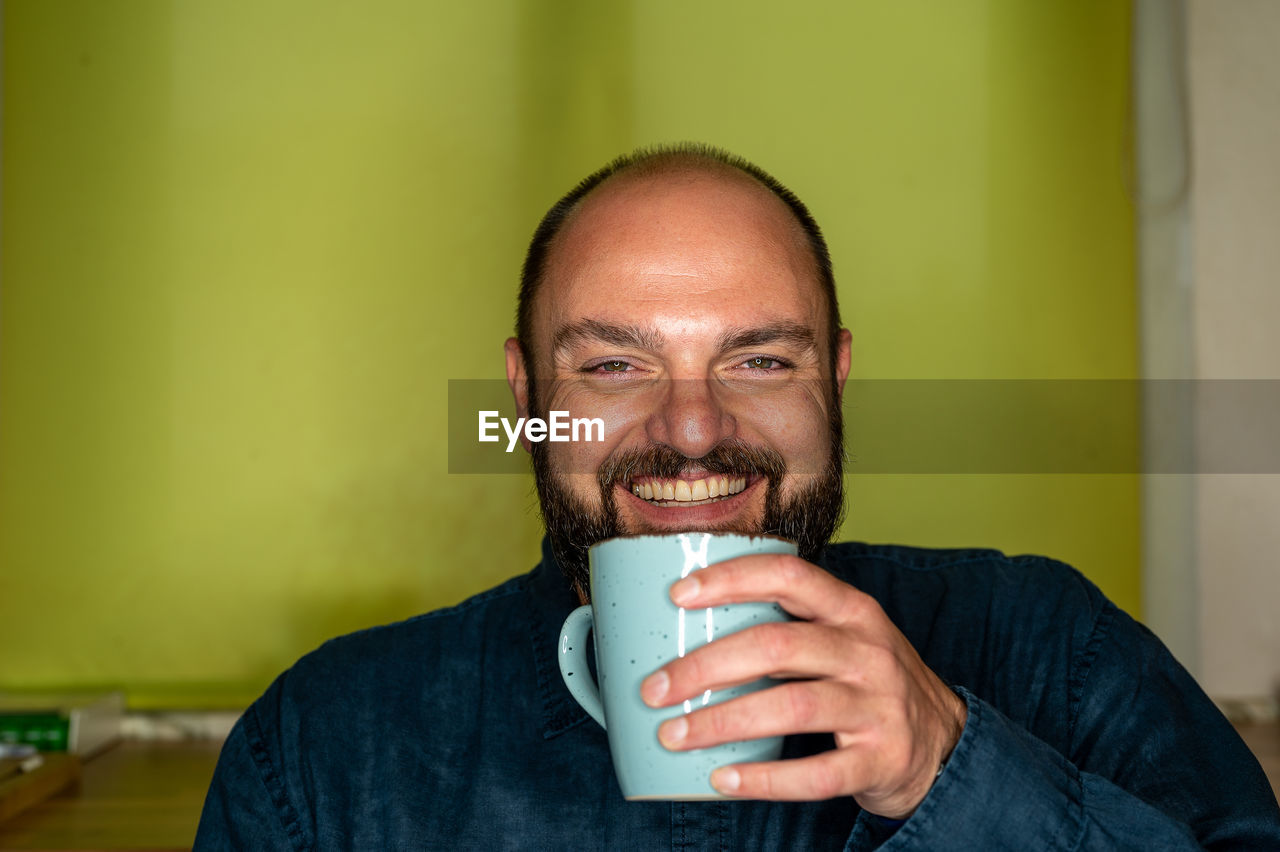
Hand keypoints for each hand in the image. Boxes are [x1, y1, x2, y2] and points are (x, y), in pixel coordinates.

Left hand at [639, 553, 966, 818]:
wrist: (943, 742)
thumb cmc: (867, 681)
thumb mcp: (841, 637)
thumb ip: (784, 625)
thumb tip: (687, 626)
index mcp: (851, 609)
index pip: (788, 576)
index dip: (731, 579)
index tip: (678, 595)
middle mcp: (867, 650)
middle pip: (777, 646)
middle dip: (705, 667)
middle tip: (655, 688)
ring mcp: (878, 705)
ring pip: (792, 707)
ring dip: (722, 721)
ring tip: (673, 734)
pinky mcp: (882, 758)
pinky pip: (816, 774)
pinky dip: (764, 779)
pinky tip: (722, 779)